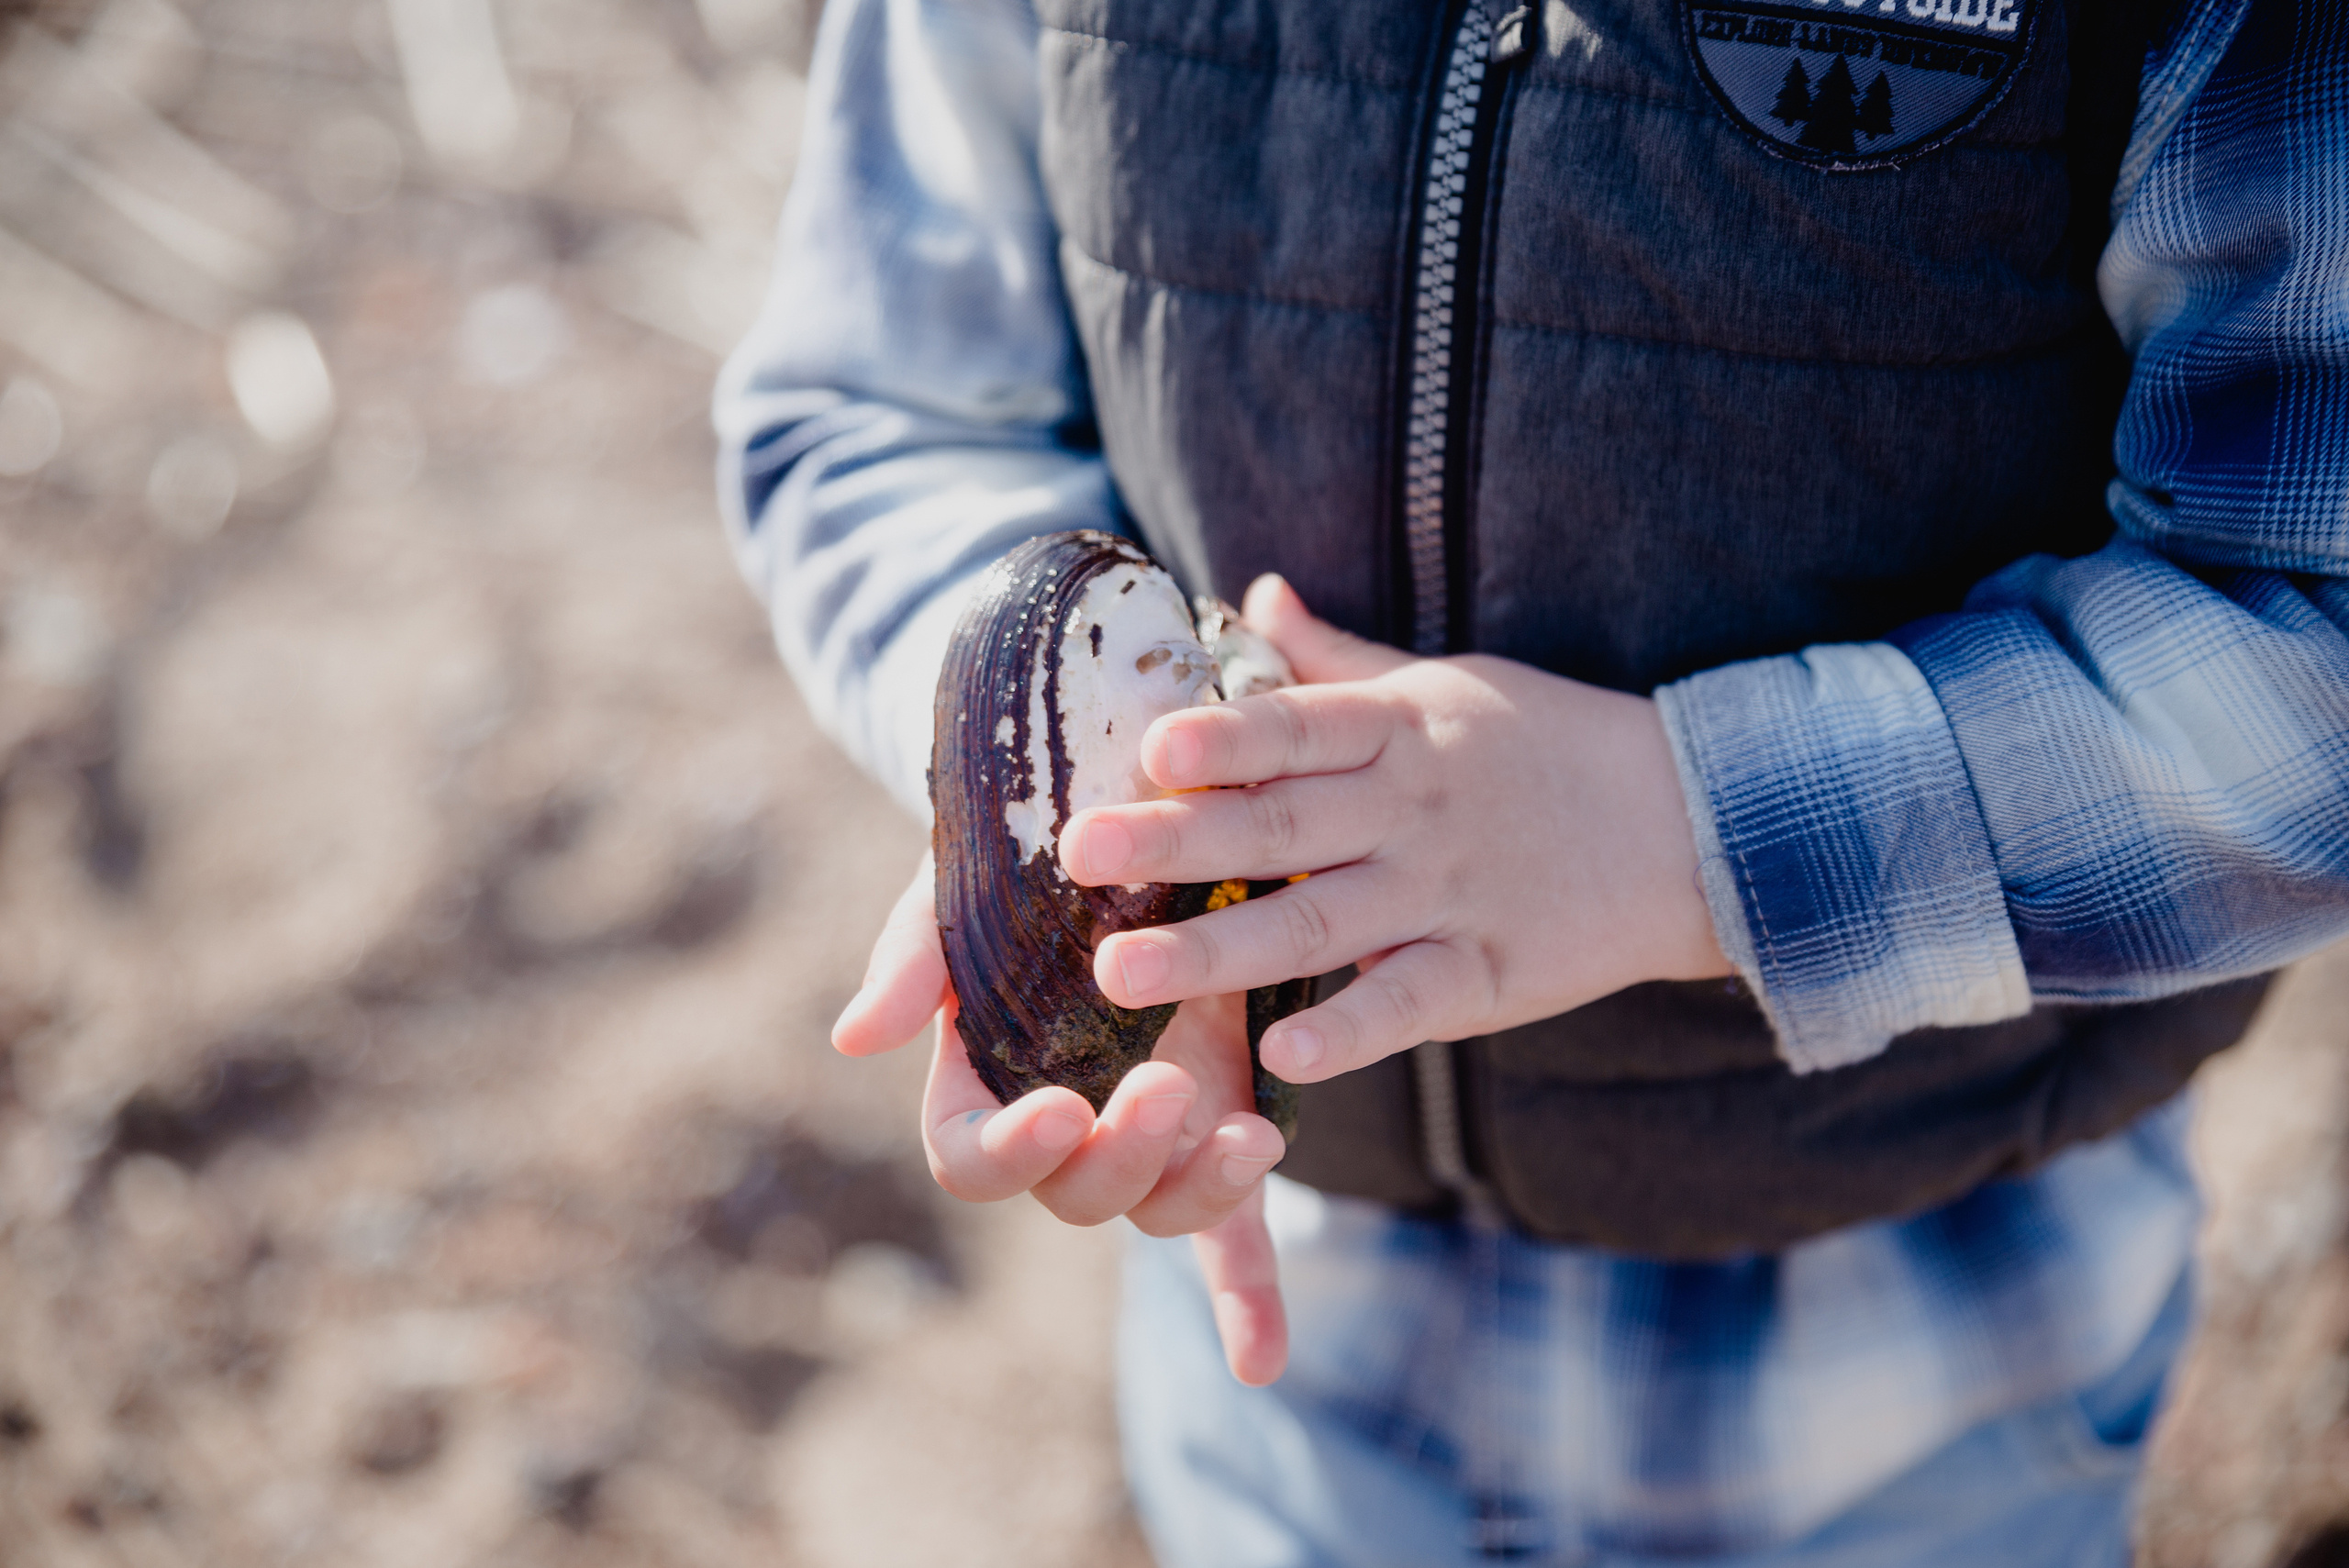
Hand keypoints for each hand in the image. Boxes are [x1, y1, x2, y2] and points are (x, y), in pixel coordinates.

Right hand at [832, 857, 1289, 1384]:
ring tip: (1252, 1137)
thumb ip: (915, 956)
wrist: (1139, 815)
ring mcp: (1145, 1135)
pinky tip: (1262, 1363)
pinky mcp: (1221, 1126)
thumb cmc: (1029, 851)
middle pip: (1075, 1194)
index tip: (1062, 1109)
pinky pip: (1232, 1235)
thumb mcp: (966, 885)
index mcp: (986, 1077)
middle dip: (1122, 1159)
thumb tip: (854, 1037)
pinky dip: (1247, 1301)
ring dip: (1201, 1195)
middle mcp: (1063, 1122)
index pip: (971, 1159)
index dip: (1010, 1152)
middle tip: (1171, 1085)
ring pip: (1160, 1211)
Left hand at [1059, 575, 1731, 1085]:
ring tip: (1120, 972)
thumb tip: (1255, 594)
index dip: (1225, 737)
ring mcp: (1450, 897)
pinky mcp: (1489, 974)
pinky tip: (1278, 1056)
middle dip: (1175, 843)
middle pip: (1282, 828)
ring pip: (1319, 926)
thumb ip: (1338, 661)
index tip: (1149, 747)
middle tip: (1077, 852)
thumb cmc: (1547, 744)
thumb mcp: (1446, 683)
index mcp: (1399, 731)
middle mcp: (1414, 812)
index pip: (1298, 728)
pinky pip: (1407, 1005)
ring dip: (1217, 954)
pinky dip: (1348, 1030)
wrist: (1692, 824)